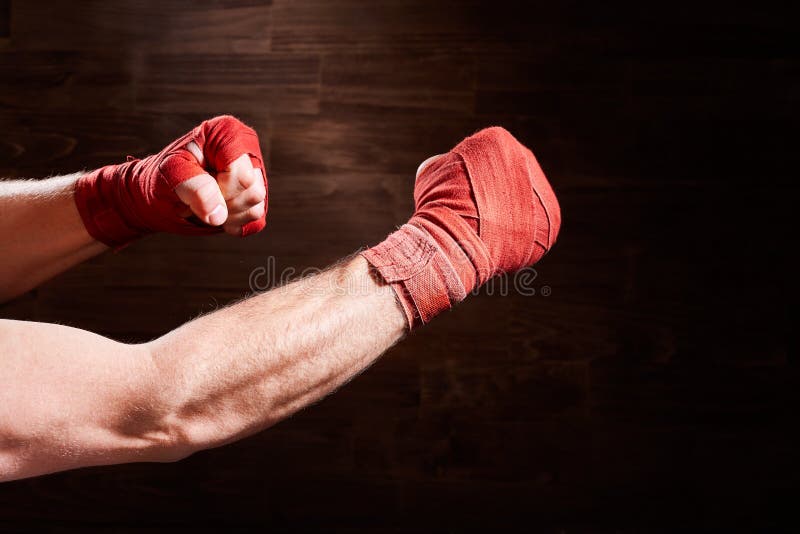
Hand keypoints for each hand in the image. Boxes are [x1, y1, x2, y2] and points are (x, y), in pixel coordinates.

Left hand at [74, 115, 267, 247]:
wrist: (158, 194)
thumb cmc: (162, 176)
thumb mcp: (170, 173)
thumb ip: (194, 187)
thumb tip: (218, 214)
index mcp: (230, 132)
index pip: (242, 174)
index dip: (220, 188)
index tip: (196, 184)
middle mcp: (247, 151)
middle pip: (254, 191)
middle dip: (222, 203)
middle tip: (196, 198)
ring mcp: (255, 176)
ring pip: (257, 207)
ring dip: (226, 216)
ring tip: (204, 206)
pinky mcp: (255, 199)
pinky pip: (257, 221)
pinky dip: (235, 225)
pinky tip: (217, 216)